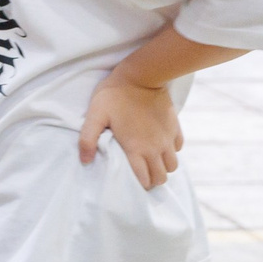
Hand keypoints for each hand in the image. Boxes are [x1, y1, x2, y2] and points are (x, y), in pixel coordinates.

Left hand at [80, 73, 182, 189]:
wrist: (142, 75)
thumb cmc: (114, 95)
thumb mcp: (94, 116)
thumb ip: (87, 140)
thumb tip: (85, 161)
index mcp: (137, 149)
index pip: (145, 179)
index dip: (140, 185)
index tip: (132, 184)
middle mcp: (156, 147)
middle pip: (162, 177)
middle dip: (153, 180)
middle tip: (142, 175)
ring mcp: (168, 138)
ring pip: (173, 165)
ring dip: (163, 167)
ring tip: (151, 163)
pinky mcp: (175, 127)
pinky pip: (178, 148)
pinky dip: (170, 152)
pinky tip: (159, 146)